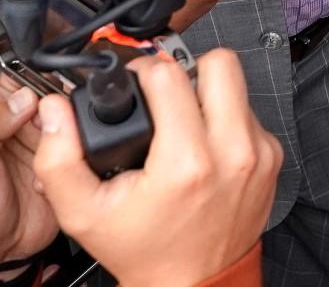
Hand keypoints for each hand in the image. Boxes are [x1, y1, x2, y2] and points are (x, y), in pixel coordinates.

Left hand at [0, 0, 57, 272]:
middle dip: (32, 34)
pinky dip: (81, 104)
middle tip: (52, 13)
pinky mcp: (57, 141)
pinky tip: (89, 92)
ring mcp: (30, 123)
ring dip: (62, 70)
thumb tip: (22, 97)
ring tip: (76, 55)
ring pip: (50, 81)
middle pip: (17, 57)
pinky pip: (72, 114)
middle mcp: (0, 108)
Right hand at [33, 49, 282, 286]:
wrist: (194, 283)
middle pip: (219, 64)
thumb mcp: (84, 212)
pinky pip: (250, 113)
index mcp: (186, 162)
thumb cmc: (144, 249)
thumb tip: (55, 111)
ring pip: (238, 85)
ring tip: (183, 120)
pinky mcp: (273, 156)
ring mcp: (258, 153)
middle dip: (187, 71)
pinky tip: (204, 143)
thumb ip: (59, 158)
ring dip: (208, 94)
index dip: (144, 72)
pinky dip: (226, 119)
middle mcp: (232, 152)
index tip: (136, 86)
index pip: (169, 75)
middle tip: (167, 94)